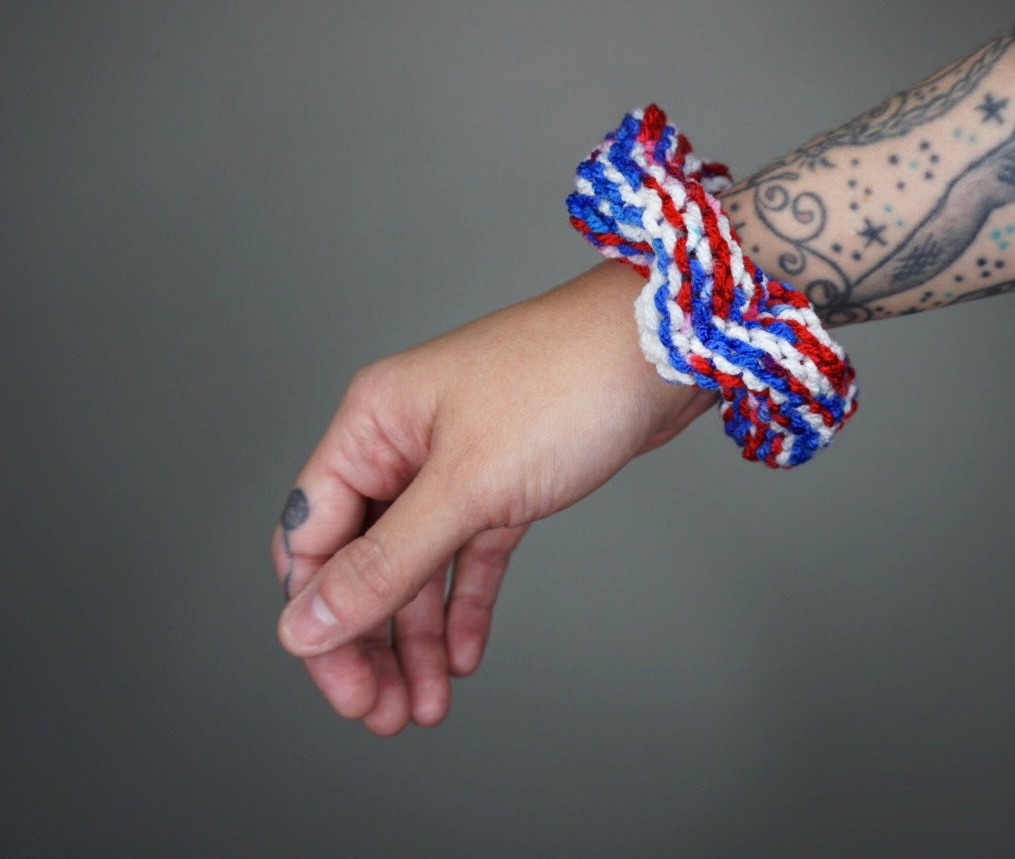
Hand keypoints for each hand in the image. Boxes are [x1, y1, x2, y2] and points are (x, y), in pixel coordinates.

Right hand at [272, 261, 714, 733]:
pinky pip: (469, 553)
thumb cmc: (564, 385)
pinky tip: (463, 656)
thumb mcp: (466, 486)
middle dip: (368, 639)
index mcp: (371, 423)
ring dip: (416, 637)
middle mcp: (405, 441)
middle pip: (361, 557)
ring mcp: (458, 459)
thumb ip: (385, 562)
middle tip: (382, 712)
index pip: (311, 536)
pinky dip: (464, 602)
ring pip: (416, 563)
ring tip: (423, 705)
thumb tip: (306, 624)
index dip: (319, 618)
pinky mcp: (509, 477)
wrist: (664, 347)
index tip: (345, 687)